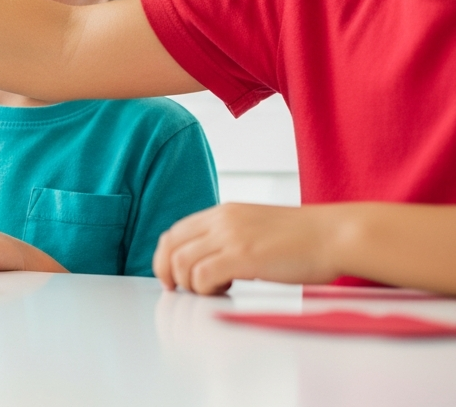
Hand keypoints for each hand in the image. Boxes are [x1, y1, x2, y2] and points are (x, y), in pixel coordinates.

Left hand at [153, 203, 340, 294]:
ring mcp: (231, 236)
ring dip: (190, 284)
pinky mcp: (243, 256)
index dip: (166, 256)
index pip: (176, 231)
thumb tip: (211, 259)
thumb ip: (232, 235)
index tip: (172, 276)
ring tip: (214, 290)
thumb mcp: (258, 226)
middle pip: (170, 245)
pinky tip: (225, 290)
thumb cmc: (306, 238)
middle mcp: (222, 220)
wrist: (337, 235)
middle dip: (167, 272)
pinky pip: (202, 275)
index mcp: (224, 211)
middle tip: (179, 290)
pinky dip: (205, 288)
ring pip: (182, 263)